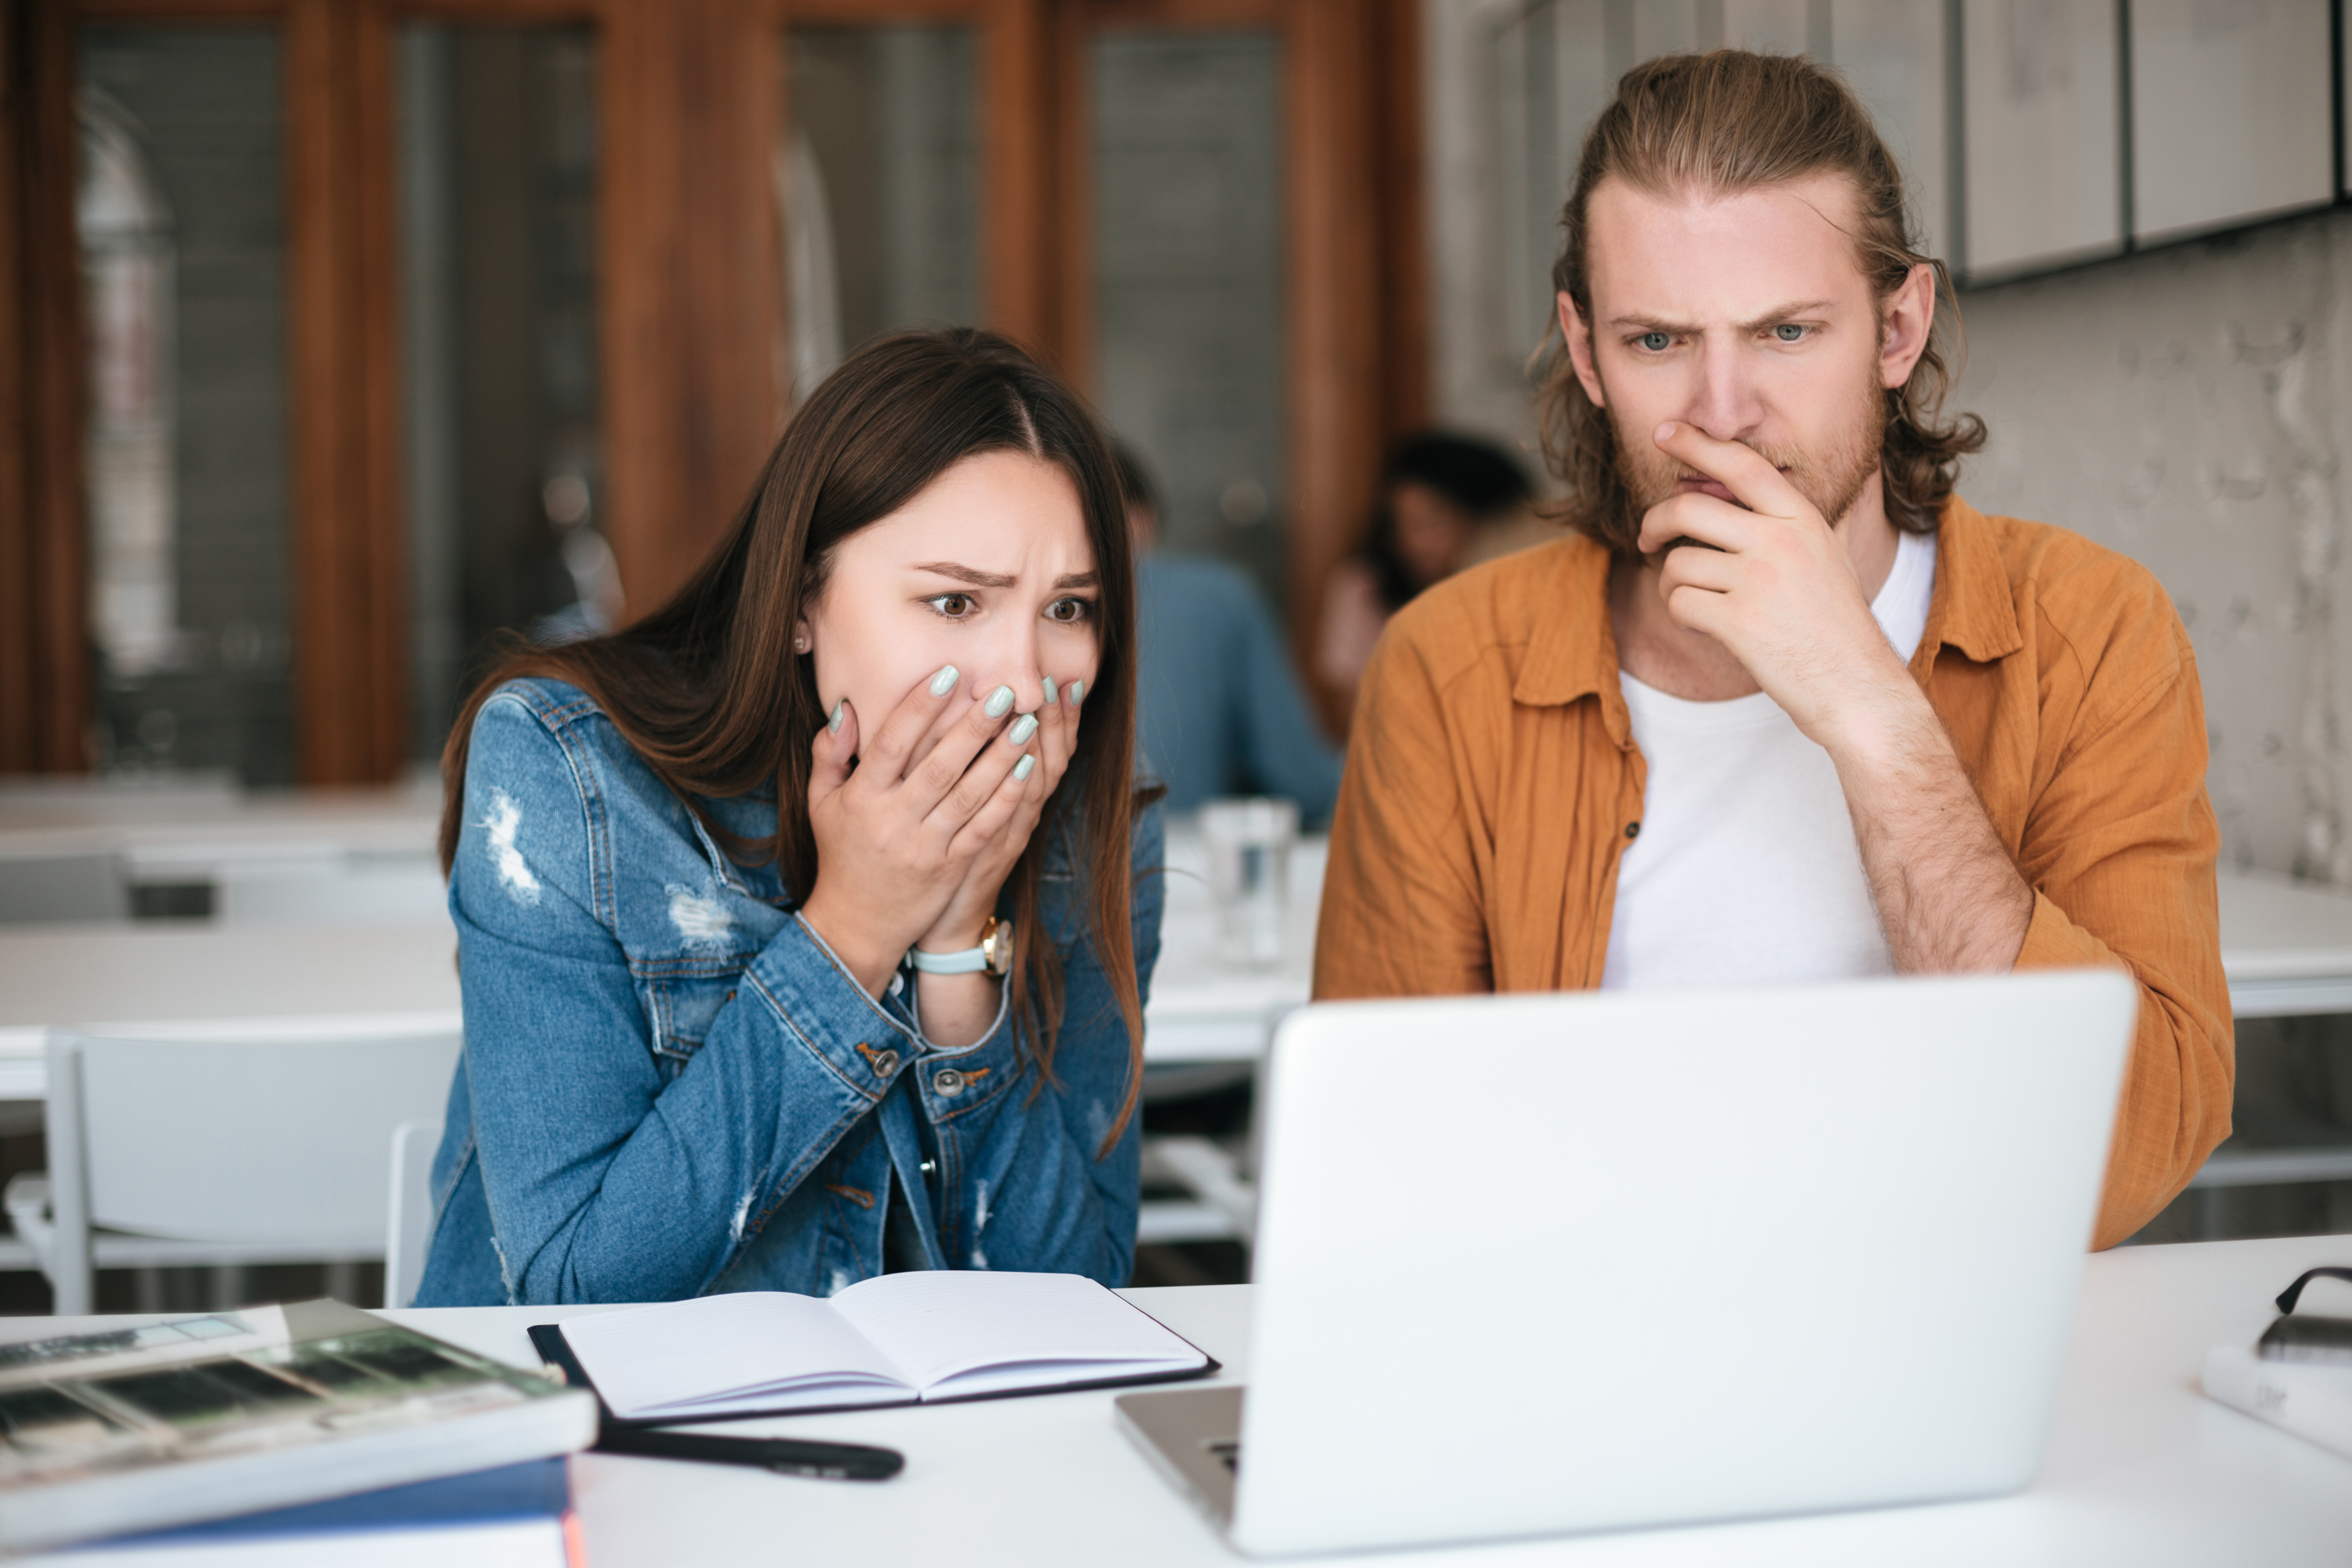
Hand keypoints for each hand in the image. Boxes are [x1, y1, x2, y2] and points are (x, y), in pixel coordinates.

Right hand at [796, 667, 1054, 994]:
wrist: (855, 924)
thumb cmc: (841, 853)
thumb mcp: (820, 803)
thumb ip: (829, 753)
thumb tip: (845, 707)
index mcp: (861, 798)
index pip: (891, 743)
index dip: (919, 707)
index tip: (948, 674)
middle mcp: (892, 821)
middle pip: (939, 766)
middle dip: (974, 726)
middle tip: (1005, 692)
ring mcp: (924, 847)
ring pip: (969, 796)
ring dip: (1001, 758)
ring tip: (1028, 723)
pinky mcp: (949, 869)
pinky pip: (983, 829)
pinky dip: (1007, 798)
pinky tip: (1029, 769)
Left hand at [1635, 422, 1912, 749]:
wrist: (1856, 685)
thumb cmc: (1835, 624)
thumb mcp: (1824, 555)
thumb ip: (1783, 524)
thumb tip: (1730, 494)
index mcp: (1803, 519)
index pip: (1742, 465)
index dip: (1698, 444)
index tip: (1665, 432)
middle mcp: (1781, 541)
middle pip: (1688, 509)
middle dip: (1653, 522)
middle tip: (1646, 539)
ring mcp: (1759, 581)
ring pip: (1677, 562)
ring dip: (1672, 582)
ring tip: (1696, 599)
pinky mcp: (1738, 622)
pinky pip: (1677, 602)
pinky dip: (1679, 613)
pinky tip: (1703, 624)